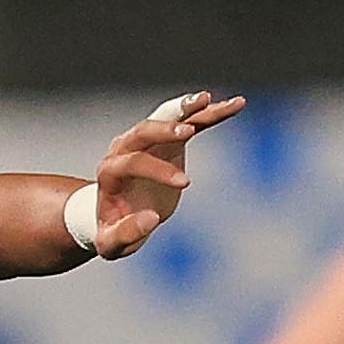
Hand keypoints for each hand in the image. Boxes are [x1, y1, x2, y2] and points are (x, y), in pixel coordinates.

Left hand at [88, 90, 244, 258]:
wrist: (115, 217)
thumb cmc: (111, 233)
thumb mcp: (111, 243)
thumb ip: (127, 233)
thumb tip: (150, 219)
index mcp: (110, 172)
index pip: (133, 162)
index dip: (158, 170)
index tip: (185, 184)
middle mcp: (124, 149)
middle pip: (144, 129)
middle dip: (166, 128)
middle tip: (188, 131)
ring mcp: (146, 141)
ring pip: (167, 116)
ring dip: (188, 107)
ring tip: (209, 100)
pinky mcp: (168, 140)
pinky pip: (190, 122)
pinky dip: (209, 113)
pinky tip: (234, 105)